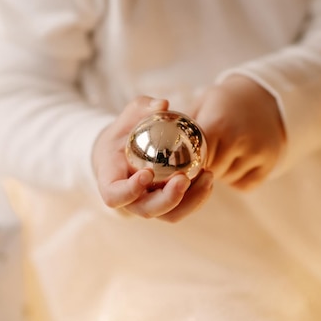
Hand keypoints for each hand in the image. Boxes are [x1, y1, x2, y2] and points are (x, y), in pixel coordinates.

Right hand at [92, 96, 213, 221]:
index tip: (147, 173)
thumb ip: (141, 107)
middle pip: (146, 210)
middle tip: (184, 178)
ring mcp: (149, 205)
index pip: (114, 196)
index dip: (129, 191)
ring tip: (207, 177)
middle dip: (168, 199)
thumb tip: (162, 104)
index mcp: (111, 180)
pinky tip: (209, 178)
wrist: (126, 152)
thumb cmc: (125, 132)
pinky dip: (198, 197)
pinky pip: (183, 209)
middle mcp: (129, 200)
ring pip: (170, 215)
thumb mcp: (128, 116)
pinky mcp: (167, 205)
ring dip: (191, 201)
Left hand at [190, 75, 285, 189]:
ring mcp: (257, 152)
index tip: (179, 163)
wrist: (267, 97)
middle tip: (198, 160)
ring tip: (221, 155)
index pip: (194, 157)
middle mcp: (239, 139)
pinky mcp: (269, 163)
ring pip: (226, 179)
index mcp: (217, 124)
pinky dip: (237, 179)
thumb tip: (157, 151)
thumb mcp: (202, 104)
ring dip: (219, 173)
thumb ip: (182, 126)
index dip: (185, 162)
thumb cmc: (225, 102)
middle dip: (201, 169)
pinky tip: (235, 163)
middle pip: (210, 171)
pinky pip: (244, 184)